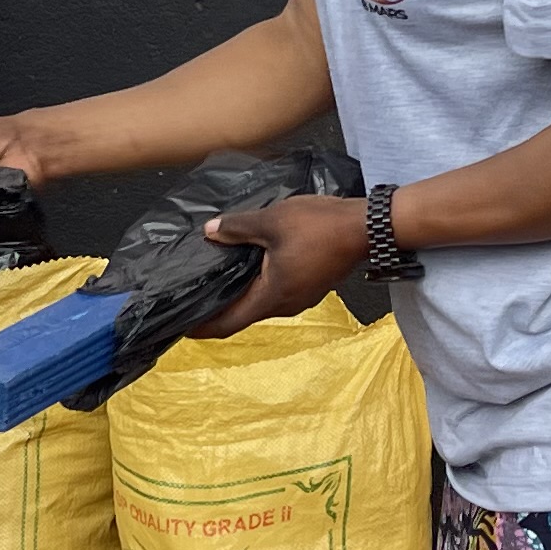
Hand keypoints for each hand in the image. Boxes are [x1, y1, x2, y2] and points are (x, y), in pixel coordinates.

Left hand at [200, 194, 366, 335]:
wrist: (367, 227)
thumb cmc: (319, 227)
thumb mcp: (271, 222)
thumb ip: (237, 228)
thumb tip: (209, 230)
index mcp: (271, 296)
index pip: (229, 323)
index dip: (204, 327)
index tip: (183, 326)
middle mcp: (286, 305)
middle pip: (245, 314)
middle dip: (220, 309)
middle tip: (196, 296)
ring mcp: (302, 298)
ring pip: (263, 302)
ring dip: (243, 294)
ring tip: (221, 278)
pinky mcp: (312, 286)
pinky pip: (279, 291)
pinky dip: (261, 284)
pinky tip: (253, 264)